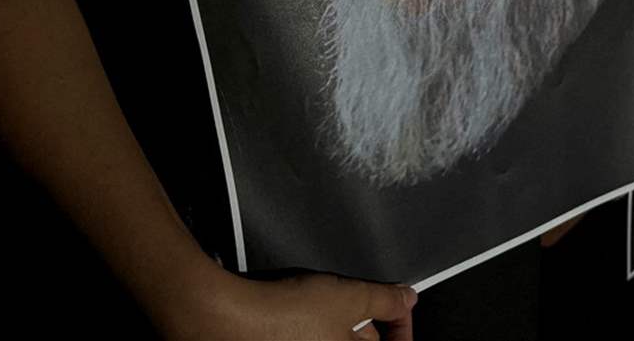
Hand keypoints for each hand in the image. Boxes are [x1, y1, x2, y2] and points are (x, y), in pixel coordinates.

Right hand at [163, 271, 416, 340]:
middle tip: (354, 301)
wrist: (225, 318)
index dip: (401, 330)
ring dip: (335, 324)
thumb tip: (408, 299)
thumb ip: (385, 299)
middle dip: (364, 324)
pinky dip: (309, 326)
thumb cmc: (283, 314)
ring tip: (319, 301)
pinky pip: (305, 338)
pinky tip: (297, 308)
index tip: (399, 310)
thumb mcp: (349, 296)